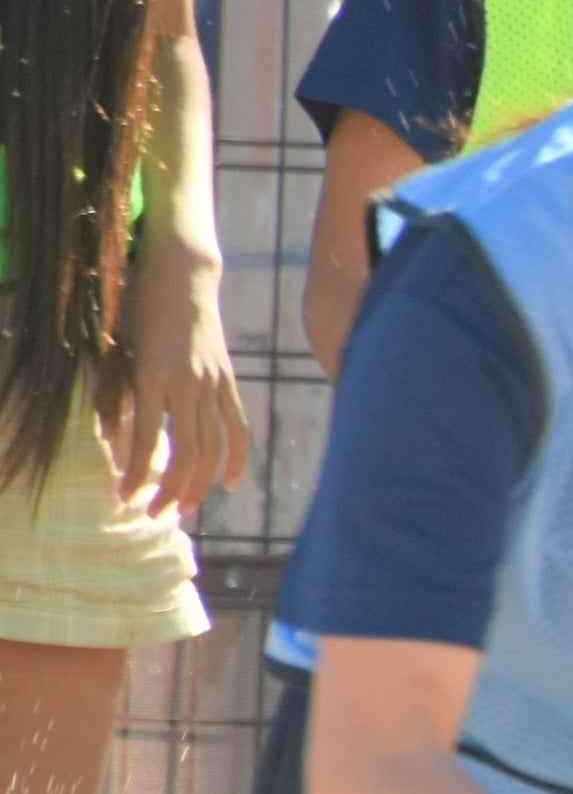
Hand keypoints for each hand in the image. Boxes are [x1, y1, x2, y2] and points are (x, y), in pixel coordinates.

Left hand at [104, 234, 247, 516]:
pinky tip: (230, 486)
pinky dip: (236, 460)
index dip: (135, 473)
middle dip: (169, 489)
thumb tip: (113, 446)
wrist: (183, 278)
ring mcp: (214, 384)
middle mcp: (188, 384)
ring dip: (199, 484)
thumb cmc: (140, 312)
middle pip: (186, 452)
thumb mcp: (118, 353)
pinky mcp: (228, 382)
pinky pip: (238, 429)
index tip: (123, 498)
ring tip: (184, 509)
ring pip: (212, 447)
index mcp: (154, 376)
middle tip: (155, 515)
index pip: (144, 439)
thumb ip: (115, 399)